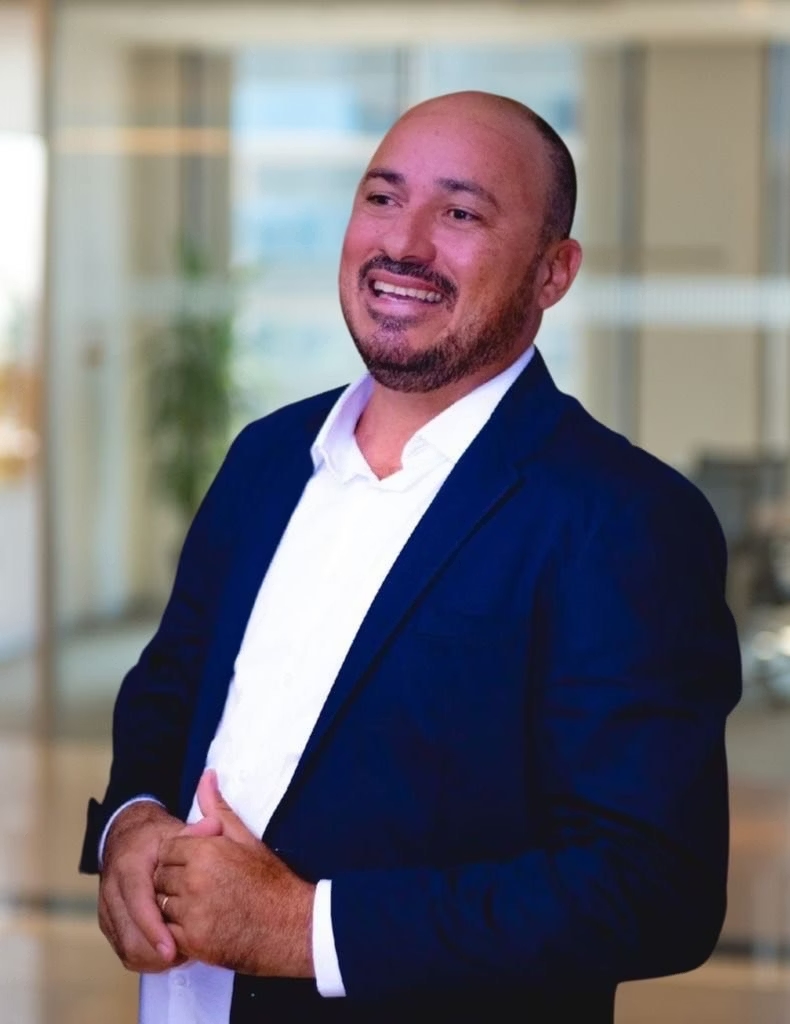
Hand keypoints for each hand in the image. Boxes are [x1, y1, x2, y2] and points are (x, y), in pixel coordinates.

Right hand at [99, 801, 190, 971]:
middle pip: (129, 936)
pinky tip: (169, 950)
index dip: (154, 930)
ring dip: (154, 958)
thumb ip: (195, 833)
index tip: (172, 950)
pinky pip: (125, 950)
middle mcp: (113, 889)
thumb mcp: (175, 831)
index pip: (138, 904)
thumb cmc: (155, 838)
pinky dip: (147, 957)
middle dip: (157, 952)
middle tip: (187, 953)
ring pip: (126, 948)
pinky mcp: (109, 922)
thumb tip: (214, 826)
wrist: (127, 837)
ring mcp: (108, 908)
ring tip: (182, 952)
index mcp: (129, 866)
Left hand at [153, 770, 315, 976]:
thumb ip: (218, 809)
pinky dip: (177, 931)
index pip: (166, 850)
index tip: (194, 867)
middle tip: (197, 889)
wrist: (292, 925)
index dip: (178, 858)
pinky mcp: (194, 941)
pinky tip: (200, 926)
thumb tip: (206, 776)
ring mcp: (193, 913)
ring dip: (173, 908)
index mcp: (206, 851)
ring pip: (161, 906)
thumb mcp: (246, 838)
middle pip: (160, 878)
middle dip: (172, 882)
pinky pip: (167, 933)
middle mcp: (194, 880)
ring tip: (199, 908)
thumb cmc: (271, 881)